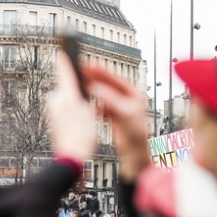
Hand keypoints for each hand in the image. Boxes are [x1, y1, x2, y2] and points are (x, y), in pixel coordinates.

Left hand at [46, 50, 96, 163]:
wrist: (71, 157)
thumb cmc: (80, 135)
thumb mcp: (84, 108)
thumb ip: (75, 87)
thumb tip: (66, 69)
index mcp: (64, 97)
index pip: (64, 72)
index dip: (65, 59)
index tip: (63, 46)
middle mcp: (55, 102)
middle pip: (68, 87)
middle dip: (78, 89)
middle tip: (89, 103)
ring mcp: (53, 112)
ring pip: (69, 99)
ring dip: (78, 103)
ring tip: (86, 118)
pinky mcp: (54, 120)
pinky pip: (67, 109)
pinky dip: (75, 112)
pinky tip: (82, 123)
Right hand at [83, 64, 150, 180]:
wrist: (135, 152)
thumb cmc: (135, 134)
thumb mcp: (122, 113)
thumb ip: (109, 99)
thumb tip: (95, 87)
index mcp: (134, 93)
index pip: (115, 78)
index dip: (102, 71)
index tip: (90, 64)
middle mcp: (128, 97)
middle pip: (109, 84)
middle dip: (95, 78)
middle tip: (82, 70)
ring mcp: (121, 105)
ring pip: (104, 94)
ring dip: (94, 91)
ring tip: (83, 85)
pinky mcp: (114, 114)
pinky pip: (102, 106)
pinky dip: (95, 105)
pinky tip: (89, 106)